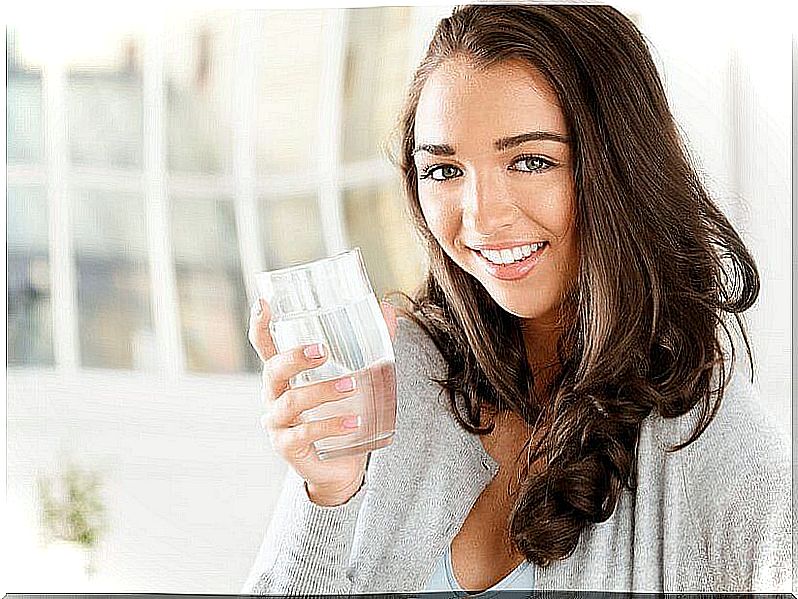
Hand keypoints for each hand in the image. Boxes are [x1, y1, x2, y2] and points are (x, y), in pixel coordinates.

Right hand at [248, 297, 397, 505]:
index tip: (264, 305)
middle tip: (324, 351)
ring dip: (321, 391)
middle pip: (273, 370)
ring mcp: (277, 423)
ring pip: (291, 402)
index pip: (264, 346)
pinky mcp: (288, 446)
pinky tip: (354, 421)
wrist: (341, 466)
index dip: (260, 325)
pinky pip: (304, 433)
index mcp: (284, 374)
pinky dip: (331, 425)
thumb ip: (370, 344)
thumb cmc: (342, 411)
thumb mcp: (355, 375)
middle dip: (295, 358)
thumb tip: (388, 309)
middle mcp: (274, 395)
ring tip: (352, 385)